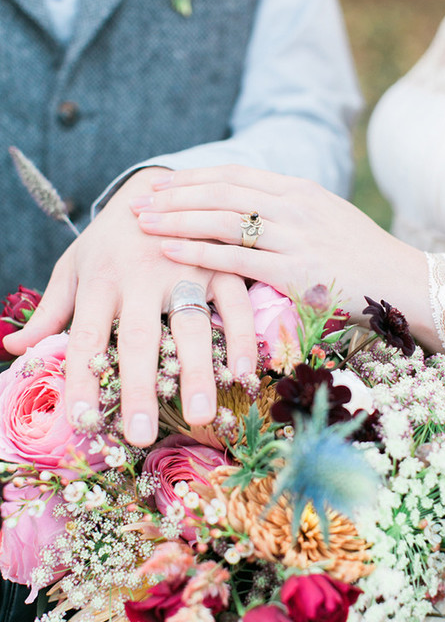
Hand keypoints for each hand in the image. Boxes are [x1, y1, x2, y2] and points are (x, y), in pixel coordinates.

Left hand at [4, 168, 257, 446]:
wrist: (156, 187)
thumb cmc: (110, 239)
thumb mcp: (74, 266)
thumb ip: (51, 309)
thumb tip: (13, 348)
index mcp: (100, 281)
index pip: (86, 338)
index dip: (82, 380)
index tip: (83, 422)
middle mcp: (140, 277)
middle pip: (137, 338)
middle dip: (140, 388)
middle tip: (141, 434)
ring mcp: (184, 268)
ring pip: (190, 325)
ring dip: (197, 372)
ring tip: (202, 415)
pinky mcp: (219, 264)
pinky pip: (233, 306)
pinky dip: (240, 340)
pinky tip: (244, 375)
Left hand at [132, 165, 439, 348]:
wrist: (404, 282)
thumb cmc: (364, 257)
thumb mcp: (328, 219)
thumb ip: (291, 211)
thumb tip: (253, 212)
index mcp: (300, 190)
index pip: (235, 176)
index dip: (194, 178)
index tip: (162, 183)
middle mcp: (295, 206)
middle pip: (221, 192)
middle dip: (175, 195)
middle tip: (138, 201)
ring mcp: (295, 237)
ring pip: (223, 220)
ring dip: (177, 219)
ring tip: (143, 223)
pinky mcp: (295, 272)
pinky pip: (236, 259)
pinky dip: (198, 252)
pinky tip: (170, 251)